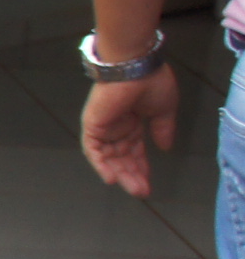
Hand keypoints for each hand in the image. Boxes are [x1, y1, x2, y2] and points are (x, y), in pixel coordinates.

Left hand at [82, 66, 181, 198]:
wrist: (136, 66)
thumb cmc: (151, 81)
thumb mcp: (163, 110)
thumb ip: (162, 130)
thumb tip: (165, 147)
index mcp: (132, 121)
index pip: (134, 150)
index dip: (141, 167)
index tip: (149, 182)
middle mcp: (116, 126)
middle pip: (122, 158)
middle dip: (132, 175)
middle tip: (142, 192)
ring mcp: (103, 126)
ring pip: (109, 158)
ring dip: (121, 174)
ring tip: (135, 189)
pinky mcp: (93, 125)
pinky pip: (93, 150)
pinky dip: (100, 165)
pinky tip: (112, 179)